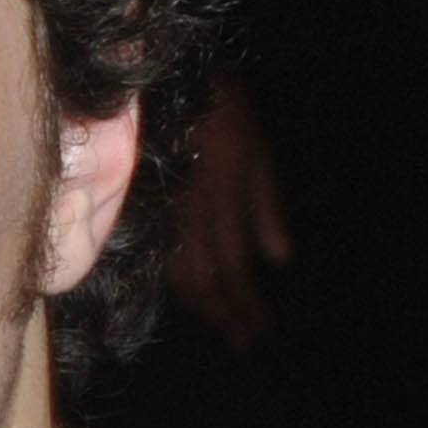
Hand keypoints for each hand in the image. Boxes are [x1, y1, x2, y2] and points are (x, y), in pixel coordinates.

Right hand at [166, 80, 292, 353]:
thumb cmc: (216, 109)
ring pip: (180, 274)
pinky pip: (161, 257)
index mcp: (221, 205)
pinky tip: (186, 293)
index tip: (260, 334)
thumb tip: (280, 260)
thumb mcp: (255, 148)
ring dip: (203, 307)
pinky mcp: (147, 209)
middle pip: (206, 282)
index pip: (233, 270)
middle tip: (244, 344)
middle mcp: (190, 219)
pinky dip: (176, 283)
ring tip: (221, 326)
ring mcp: (164, 215)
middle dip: (226, 315)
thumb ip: (265, 205)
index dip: (246, 306)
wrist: (160, 83)